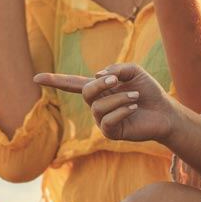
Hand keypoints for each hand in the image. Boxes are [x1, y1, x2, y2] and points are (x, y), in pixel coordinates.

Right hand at [35, 62, 176, 142]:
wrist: (164, 111)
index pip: (71, 84)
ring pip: (98, 106)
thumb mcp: (133, 71)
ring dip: (118, 98)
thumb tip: (96, 75)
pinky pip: (107, 121)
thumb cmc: (148, 91)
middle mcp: (96, 104)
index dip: (54, 80)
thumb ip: (116, 68)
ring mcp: (102, 119)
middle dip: (100, 84)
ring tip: (135, 97)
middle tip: (116, 80)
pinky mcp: (111, 132)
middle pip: (86, 92)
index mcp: (98, 89)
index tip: (35, 78)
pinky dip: (121, 110)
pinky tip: (133, 107)